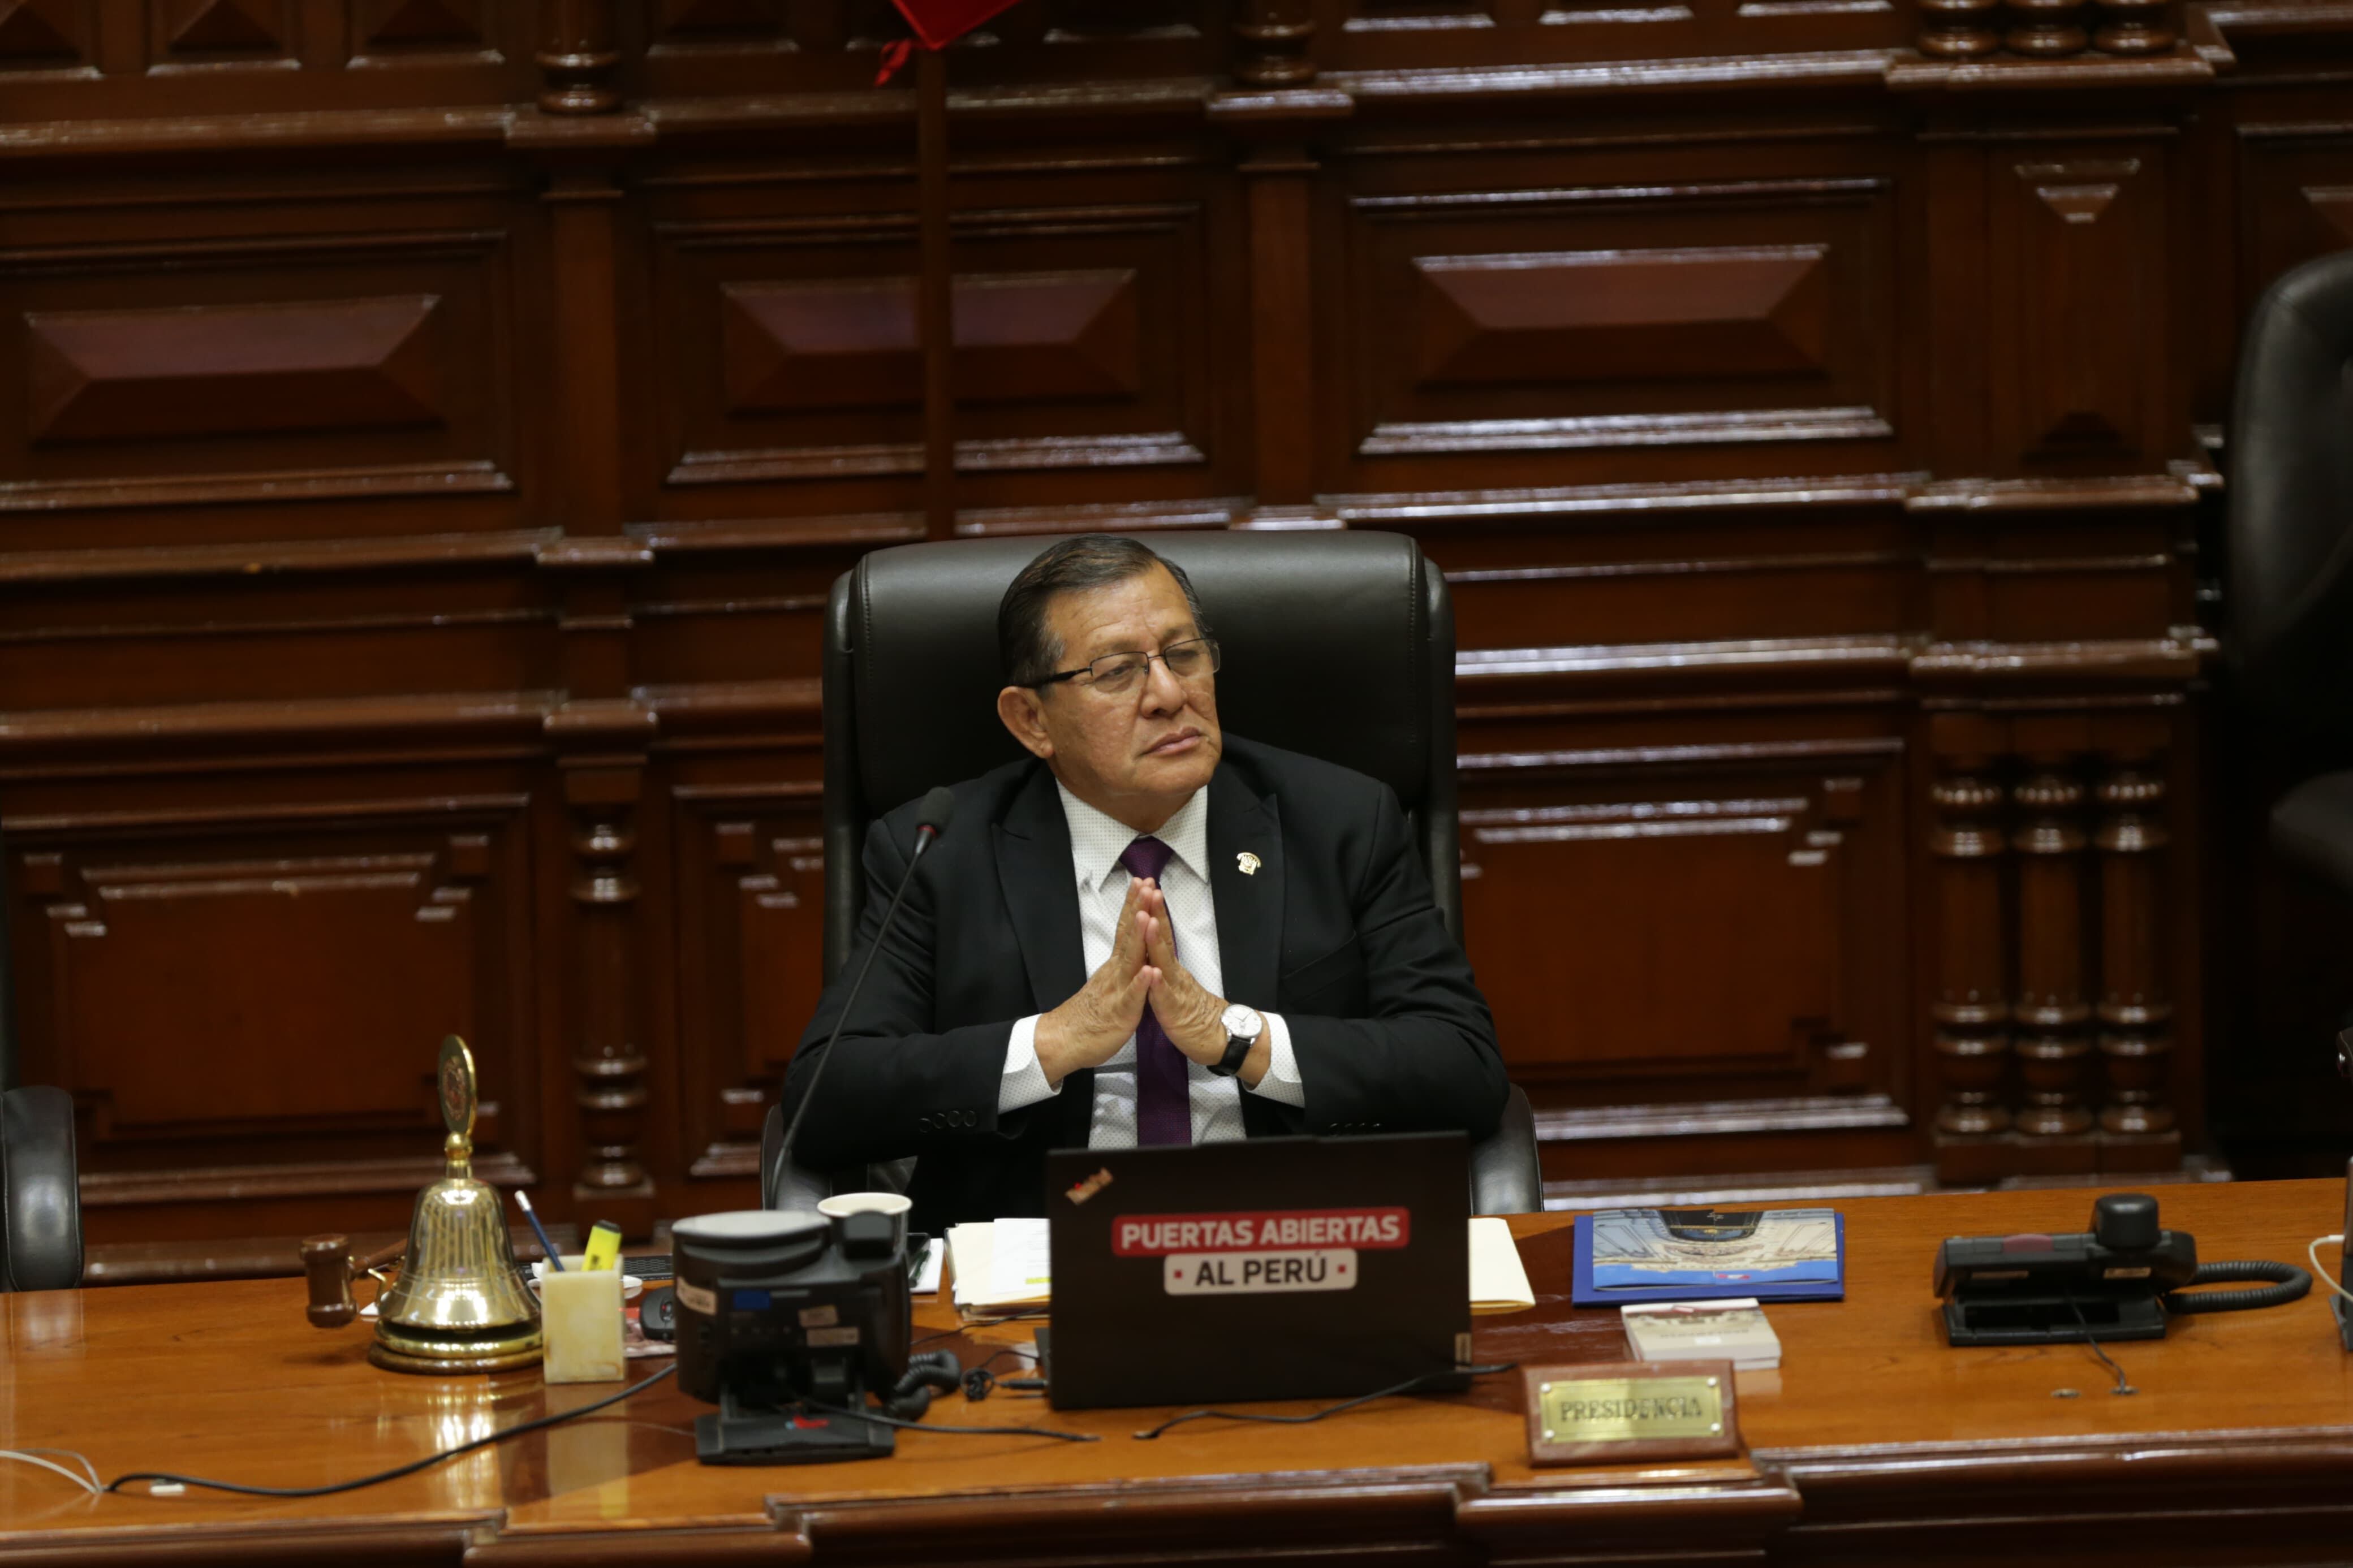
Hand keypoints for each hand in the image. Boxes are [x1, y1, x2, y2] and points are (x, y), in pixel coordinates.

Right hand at [1034, 876, 1155, 1085]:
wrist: (1064, 1041)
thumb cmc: (1089, 1016)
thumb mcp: (1109, 985)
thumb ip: (1122, 968)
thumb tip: (1133, 952)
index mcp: (1115, 966)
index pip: (1126, 930)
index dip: (1135, 906)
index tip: (1142, 883)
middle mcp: (1116, 972)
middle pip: (1128, 935)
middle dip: (1138, 909)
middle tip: (1145, 884)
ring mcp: (1117, 990)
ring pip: (1129, 960)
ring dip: (1138, 937)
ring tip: (1146, 915)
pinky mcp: (1121, 1012)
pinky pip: (1132, 997)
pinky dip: (1140, 984)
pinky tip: (1149, 971)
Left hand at [1135, 882, 1233, 1065]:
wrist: (1218, 1038)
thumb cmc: (1193, 1014)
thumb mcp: (1174, 986)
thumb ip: (1165, 968)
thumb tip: (1155, 949)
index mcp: (1170, 968)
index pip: (1160, 935)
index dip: (1152, 912)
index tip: (1145, 889)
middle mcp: (1174, 974)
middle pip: (1164, 940)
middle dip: (1156, 915)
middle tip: (1151, 890)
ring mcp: (1175, 991)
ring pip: (1165, 963)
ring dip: (1156, 942)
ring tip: (1150, 921)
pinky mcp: (1174, 1012)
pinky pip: (1165, 997)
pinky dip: (1159, 984)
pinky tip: (1155, 972)